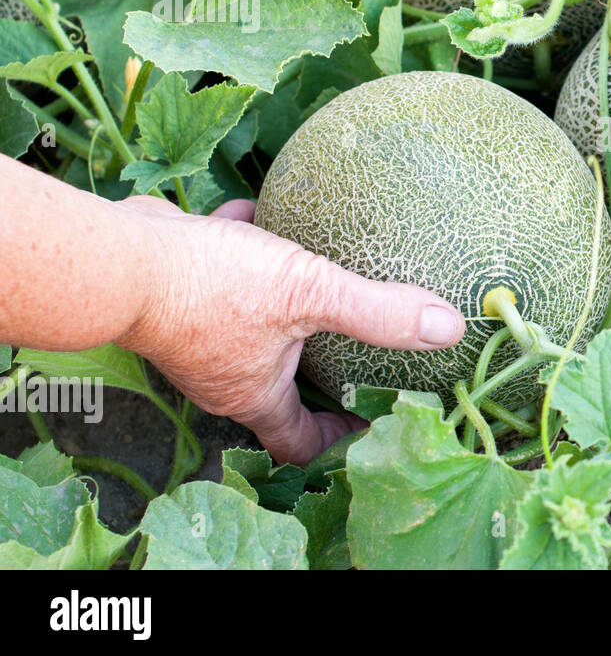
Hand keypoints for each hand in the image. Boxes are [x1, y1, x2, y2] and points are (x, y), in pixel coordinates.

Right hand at [118, 195, 464, 464]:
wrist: (117, 256)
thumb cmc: (211, 286)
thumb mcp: (309, 293)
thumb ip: (378, 312)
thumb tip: (447, 328)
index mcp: (253, 392)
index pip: (299, 440)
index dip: (338, 440)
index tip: (371, 422)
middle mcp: (221, 373)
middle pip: (276, 388)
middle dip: (316, 374)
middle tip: (355, 353)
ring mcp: (194, 333)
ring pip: (248, 327)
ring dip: (283, 309)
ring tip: (318, 286)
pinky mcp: (177, 290)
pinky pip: (219, 272)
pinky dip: (243, 249)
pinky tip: (262, 215)